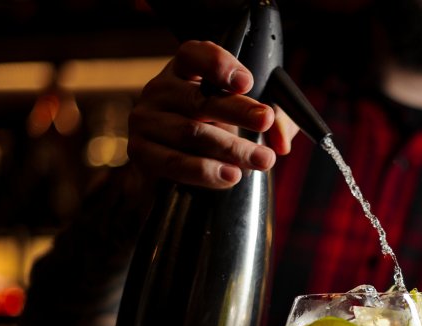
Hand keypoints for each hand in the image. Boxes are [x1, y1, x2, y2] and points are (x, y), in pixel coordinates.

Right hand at [127, 40, 299, 188]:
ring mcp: (145, 120)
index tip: (246, 82)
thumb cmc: (217, 135)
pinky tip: (229, 175)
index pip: (194, 54)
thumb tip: (281, 140)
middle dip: (238, 110)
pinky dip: (204, 171)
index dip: (219, 64)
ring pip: (191, 133)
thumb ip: (273, 122)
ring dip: (231, 148)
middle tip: (266, 121)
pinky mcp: (140, 152)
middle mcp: (159, 90)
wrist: (176, 173)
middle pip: (199, 98)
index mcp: (183, 71)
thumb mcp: (249, 120)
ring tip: (261, 160)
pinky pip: (174, 162)